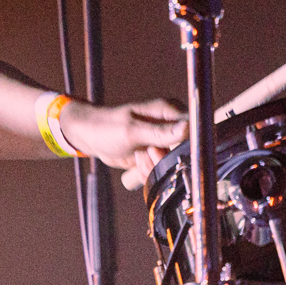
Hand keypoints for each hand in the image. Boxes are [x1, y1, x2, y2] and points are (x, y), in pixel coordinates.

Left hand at [56, 97, 185, 189]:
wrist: (90, 137)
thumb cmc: (107, 127)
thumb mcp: (132, 131)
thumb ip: (159, 132)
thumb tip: (188, 129)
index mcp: (169, 111)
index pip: (195, 129)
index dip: (186, 147)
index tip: (165, 152)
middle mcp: (172, 126)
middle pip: (186, 153)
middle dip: (163, 160)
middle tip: (145, 153)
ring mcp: (166, 142)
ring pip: (173, 165)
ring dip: (152, 167)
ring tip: (137, 156)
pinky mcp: (158, 155)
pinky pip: (162, 171)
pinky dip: (148, 172)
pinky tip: (136, 163)